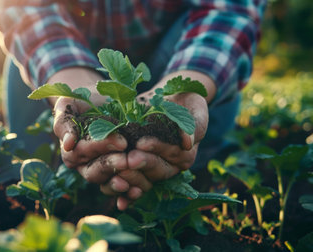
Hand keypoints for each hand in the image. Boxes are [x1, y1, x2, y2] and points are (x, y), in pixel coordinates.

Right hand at [53, 96, 152, 200]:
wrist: (99, 100)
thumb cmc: (81, 102)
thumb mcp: (69, 106)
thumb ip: (65, 123)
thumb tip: (68, 143)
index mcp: (72, 151)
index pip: (82, 152)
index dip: (100, 147)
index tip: (120, 141)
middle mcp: (86, 165)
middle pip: (95, 171)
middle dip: (112, 166)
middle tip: (129, 160)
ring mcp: (103, 173)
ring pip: (108, 184)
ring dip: (120, 185)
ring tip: (133, 183)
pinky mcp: (119, 176)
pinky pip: (121, 189)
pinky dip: (128, 194)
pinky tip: (138, 192)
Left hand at [102, 92, 208, 209]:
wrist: (174, 100)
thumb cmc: (189, 105)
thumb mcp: (195, 111)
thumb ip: (194, 126)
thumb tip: (188, 141)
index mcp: (184, 156)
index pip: (171, 154)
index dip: (157, 149)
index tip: (142, 143)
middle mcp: (168, 166)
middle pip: (156, 170)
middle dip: (142, 163)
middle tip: (128, 158)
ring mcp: (151, 168)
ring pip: (143, 178)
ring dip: (131, 177)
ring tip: (117, 169)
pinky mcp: (136, 167)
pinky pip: (132, 182)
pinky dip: (126, 195)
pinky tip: (119, 204)